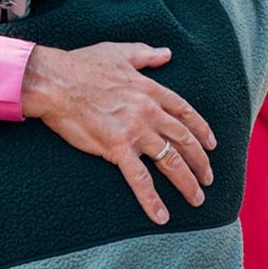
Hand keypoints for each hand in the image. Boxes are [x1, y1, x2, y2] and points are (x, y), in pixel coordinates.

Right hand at [21, 42, 215, 225]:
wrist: (56, 81)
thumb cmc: (82, 65)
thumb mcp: (118, 52)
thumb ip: (145, 54)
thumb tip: (166, 53)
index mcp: (150, 90)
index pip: (185, 112)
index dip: (201, 130)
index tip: (211, 144)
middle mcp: (149, 112)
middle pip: (184, 140)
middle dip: (201, 161)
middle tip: (209, 178)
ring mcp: (135, 131)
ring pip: (170, 161)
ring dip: (187, 183)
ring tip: (197, 198)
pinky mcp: (117, 148)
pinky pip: (140, 179)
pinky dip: (152, 200)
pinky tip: (161, 216)